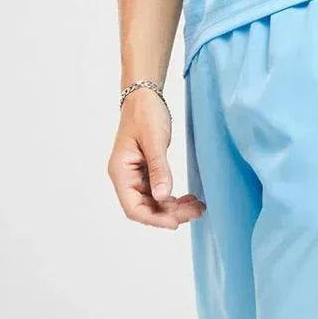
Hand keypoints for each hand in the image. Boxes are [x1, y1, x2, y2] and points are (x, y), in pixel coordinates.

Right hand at [107, 88, 205, 228]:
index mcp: (120, 172)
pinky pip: (158, 191)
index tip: (176, 222)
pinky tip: (189, 199)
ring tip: (197, 207)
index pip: (133, 207)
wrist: (144, 96)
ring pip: (153, 202)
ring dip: (174, 207)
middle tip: (195, 212)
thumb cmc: (145, 113)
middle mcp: (125, 178)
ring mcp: (135, 176)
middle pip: (145, 207)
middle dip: (170, 213)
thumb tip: (163, 197)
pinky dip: (173, 197)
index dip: (154, 219)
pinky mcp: (145, 171)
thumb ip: (159, 168)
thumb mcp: (154, 140)